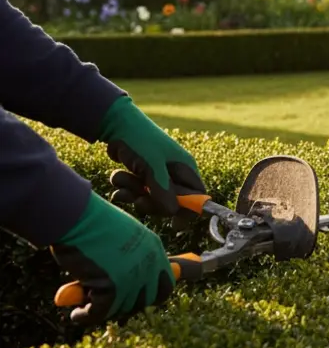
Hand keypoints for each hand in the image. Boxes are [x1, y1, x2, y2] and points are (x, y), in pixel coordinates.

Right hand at [51, 193, 175, 325]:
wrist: (77, 216)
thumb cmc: (92, 222)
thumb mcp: (121, 237)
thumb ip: (128, 259)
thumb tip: (120, 284)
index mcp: (154, 250)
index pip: (166, 285)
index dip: (151, 294)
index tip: (134, 298)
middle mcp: (148, 265)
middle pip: (146, 300)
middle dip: (127, 305)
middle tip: (107, 303)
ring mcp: (132, 278)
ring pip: (121, 308)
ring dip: (103, 309)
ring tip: (86, 305)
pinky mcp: (112, 287)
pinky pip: (100, 312)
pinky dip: (86, 316)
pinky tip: (76, 314)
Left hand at [98, 96, 205, 229]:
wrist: (114, 124)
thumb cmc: (140, 140)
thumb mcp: (152, 166)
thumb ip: (163, 191)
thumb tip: (174, 214)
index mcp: (184, 168)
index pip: (196, 196)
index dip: (188, 211)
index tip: (174, 224)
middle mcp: (173, 173)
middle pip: (171, 202)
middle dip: (152, 203)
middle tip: (138, 200)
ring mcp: (157, 174)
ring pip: (150, 198)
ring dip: (133, 195)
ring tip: (120, 182)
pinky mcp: (141, 175)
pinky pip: (136, 192)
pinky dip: (125, 191)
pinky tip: (116, 185)